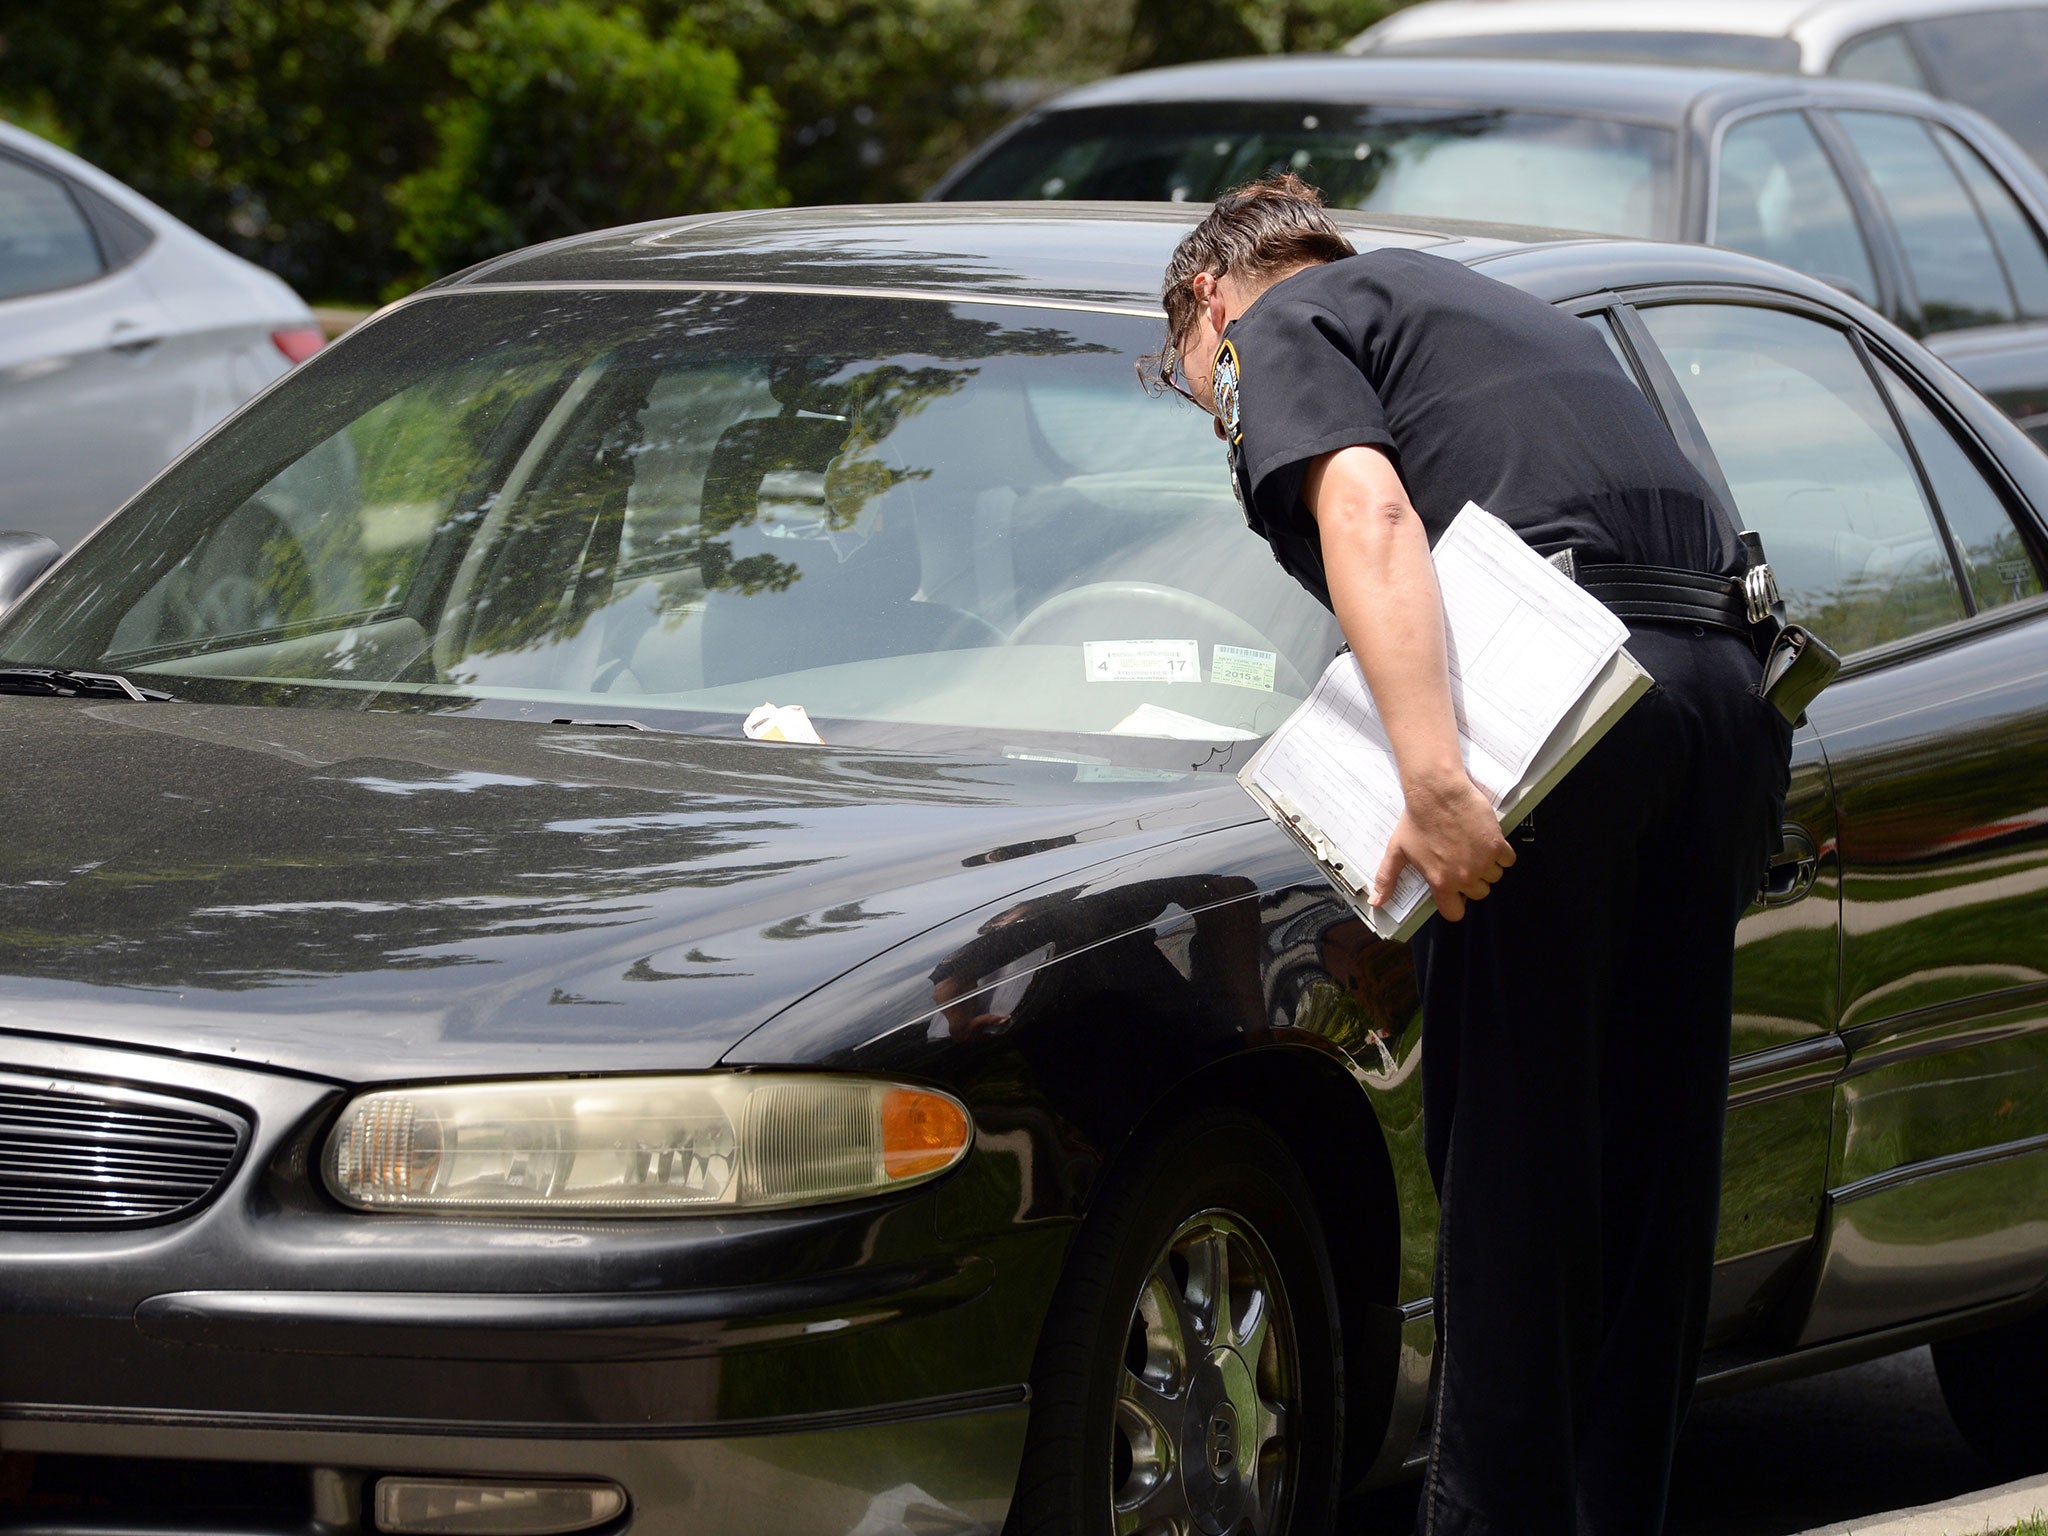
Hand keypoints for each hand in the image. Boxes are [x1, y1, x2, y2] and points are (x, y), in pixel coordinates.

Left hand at [1370, 770, 1515, 921]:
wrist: (1438, 792)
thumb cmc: (1418, 819)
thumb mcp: (1397, 850)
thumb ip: (1388, 879)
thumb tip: (1377, 902)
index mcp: (1441, 882)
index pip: (1455, 913)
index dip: (1454, 902)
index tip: (1454, 891)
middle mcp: (1464, 876)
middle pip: (1478, 893)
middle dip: (1471, 879)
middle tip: (1461, 860)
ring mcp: (1483, 862)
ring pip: (1493, 877)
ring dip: (1487, 866)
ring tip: (1472, 848)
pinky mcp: (1497, 845)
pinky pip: (1507, 860)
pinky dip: (1501, 852)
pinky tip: (1487, 840)